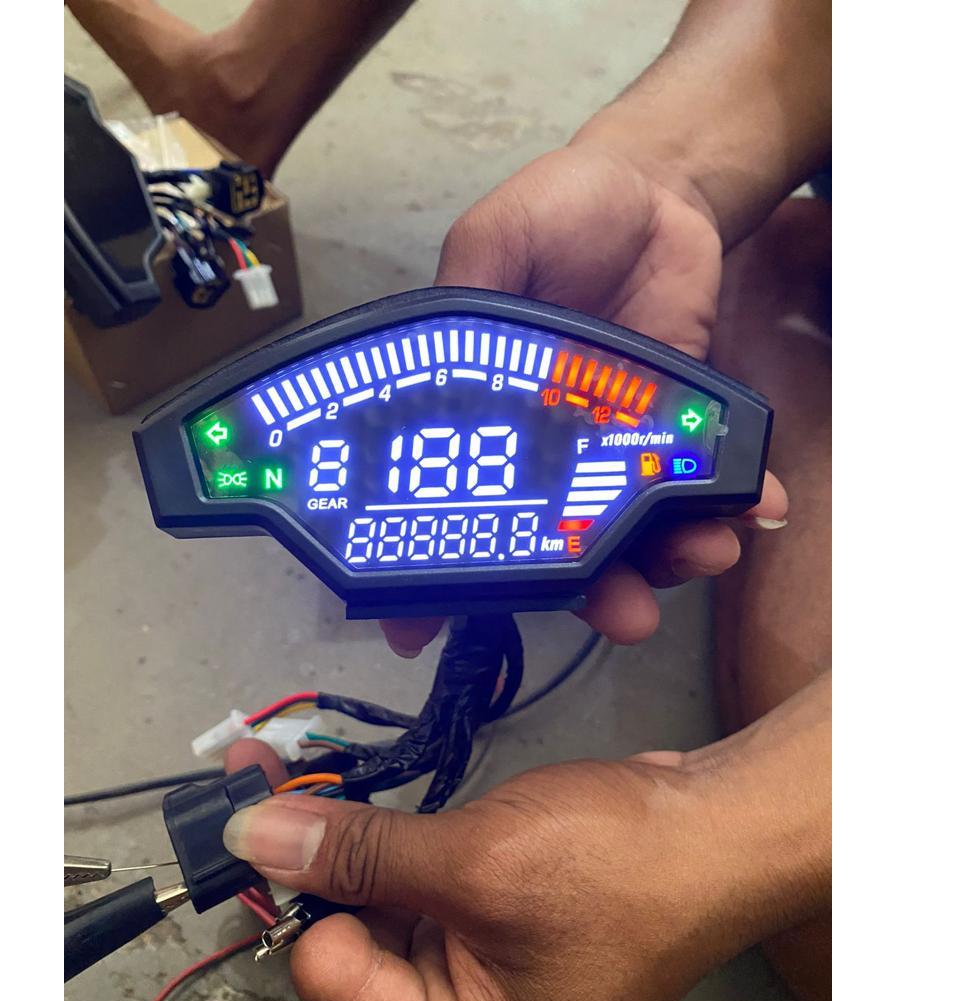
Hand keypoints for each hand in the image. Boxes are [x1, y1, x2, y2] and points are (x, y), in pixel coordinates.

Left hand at [222, 680, 829, 1000]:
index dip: (296, 900)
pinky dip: (386, 844)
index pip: (330, 981)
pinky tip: (360, 803)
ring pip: (375, 908)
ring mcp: (474, 962)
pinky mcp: (486, 913)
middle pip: (346, 947)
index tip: (257, 819)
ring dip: (340, 846)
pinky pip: (415, 886)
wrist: (709, 828)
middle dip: (306, 866)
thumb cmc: (610, 868)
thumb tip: (255, 837)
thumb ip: (360, 854)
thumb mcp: (474, 860)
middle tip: (264, 784)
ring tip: (297, 783)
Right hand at [383, 141, 786, 656]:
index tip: (418, 631)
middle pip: (551, 543)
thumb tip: (436, 356)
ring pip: (630, 531)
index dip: (435, 571)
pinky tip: (755, 509)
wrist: (659, 195)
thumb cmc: (561, 209)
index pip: (450, 504)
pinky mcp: (674, 431)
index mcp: (486, 414)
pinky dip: (730, 504)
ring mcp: (613, 447)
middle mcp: (545, 449)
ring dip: (667, 561)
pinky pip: (697, 483)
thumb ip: (470, 289)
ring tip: (702, 557)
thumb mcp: (497, 236)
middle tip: (619, 615)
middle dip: (583, 591)